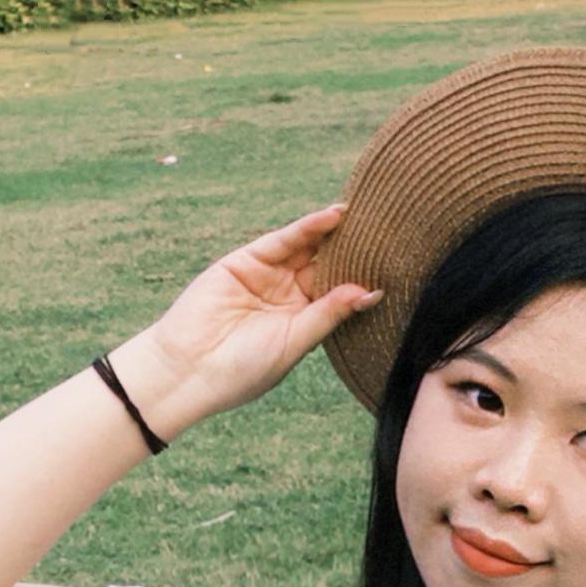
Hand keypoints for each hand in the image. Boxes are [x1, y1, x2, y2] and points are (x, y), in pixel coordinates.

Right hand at [115, 204, 377, 436]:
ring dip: (336, 233)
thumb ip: (328, 313)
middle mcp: (287, 297)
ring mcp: (266, 277)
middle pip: (327, 266)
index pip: (339, 293)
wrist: (187, 370)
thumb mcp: (294, 342)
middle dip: (355, 250)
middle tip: (391, 231)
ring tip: (368, 217)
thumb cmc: (242, 370)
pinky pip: (283, 240)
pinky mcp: (245, 261)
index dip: (364, 278)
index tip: (398, 265)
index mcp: (302, 322)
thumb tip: (370, 292)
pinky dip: (308, 227)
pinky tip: (335, 216)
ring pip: (308, 249)